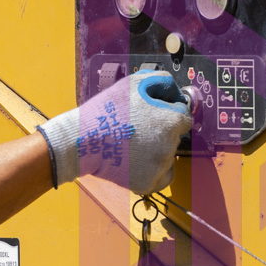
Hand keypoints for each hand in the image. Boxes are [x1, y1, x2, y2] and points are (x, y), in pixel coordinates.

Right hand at [36, 69, 190, 192]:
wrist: (82, 140)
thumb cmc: (107, 110)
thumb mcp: (135, 83)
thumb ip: (162, 82)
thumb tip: (176, 94)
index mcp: (171, 122)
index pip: (183, 117)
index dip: (167, 113)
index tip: (152, 114)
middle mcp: (170, 146)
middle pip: (175, 137)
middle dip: (161, 131)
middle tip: (137, 128)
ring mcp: (159, 166)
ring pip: (169, 155)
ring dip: (156, 149)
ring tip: (132, 143)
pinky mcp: (148, 183)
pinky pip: (163, 177)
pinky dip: (156, 170)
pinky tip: (139, 160)